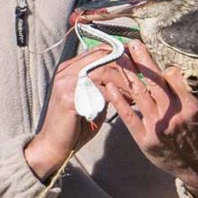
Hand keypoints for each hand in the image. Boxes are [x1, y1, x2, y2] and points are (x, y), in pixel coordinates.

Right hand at [24, 46, 132, 179]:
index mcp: (69, 68)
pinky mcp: (69, 97)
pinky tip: (128, 104)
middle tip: (143, 77)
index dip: (120, 54)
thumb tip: (127, 77)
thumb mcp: (90, 99)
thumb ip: (102, 85)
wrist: (53, 146)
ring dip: (124, 82)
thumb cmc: (75, 125)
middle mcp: (66, 71)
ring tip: (138, 92)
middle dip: (125, 66)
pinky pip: (99, 91)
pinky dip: (117, 97)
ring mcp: (65, 82)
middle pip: (102, 57)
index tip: (139, 64)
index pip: (98, 51)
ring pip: (103, 72)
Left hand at [102, 42, 197, 197]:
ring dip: (127, 74)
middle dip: (142, 60)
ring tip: (119, 58)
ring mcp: (157, 128)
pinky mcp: (144, 139)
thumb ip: (197, 88)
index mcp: (192, 106)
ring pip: (139, 94)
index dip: (165, 66)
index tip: (161, 60)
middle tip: (132, 44)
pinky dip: (118, 101)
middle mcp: (173, 116)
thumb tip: (183, 65)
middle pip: (153, 81)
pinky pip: (128, 116)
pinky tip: (110, 87)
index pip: (174, 76)